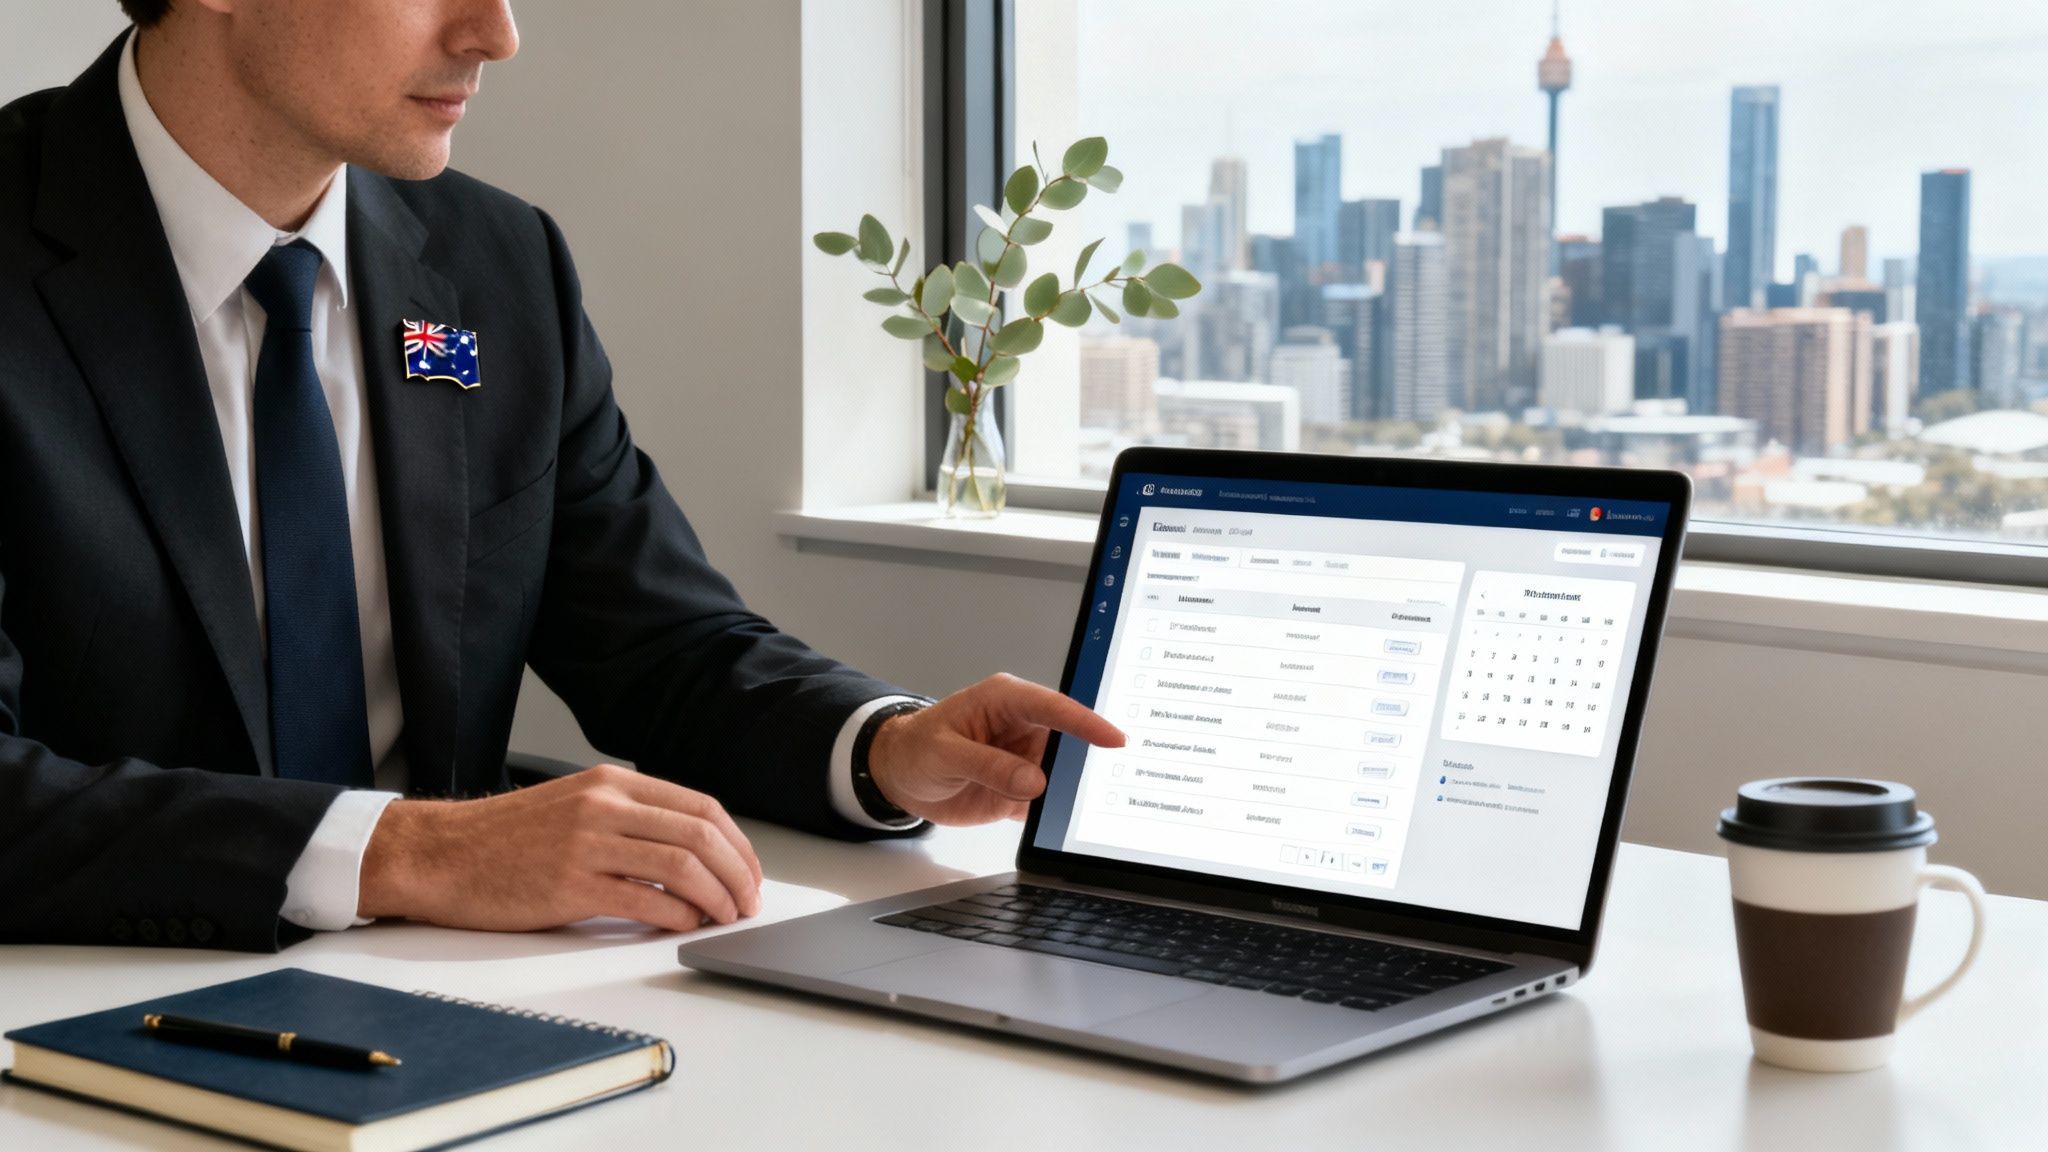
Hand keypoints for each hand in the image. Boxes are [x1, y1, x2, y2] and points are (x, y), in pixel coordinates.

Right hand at [357, 763, 762, 932]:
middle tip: (748, 901)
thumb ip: (630, 819)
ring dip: (716, 897)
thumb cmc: (506, 839)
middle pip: (701, 834)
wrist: (440, 854)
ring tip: (725, 917)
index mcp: (612, 783)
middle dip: (738, 873)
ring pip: (681, 865)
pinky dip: (676, 916)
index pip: (701, 807)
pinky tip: (683, 925)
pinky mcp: (569, 885)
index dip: (738, 844)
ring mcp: (586, 843)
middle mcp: (604, 805)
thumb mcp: (576, 807)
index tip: (750, 872)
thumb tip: (693, 854)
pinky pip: (644, 899)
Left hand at [867, 673, 1124, 824]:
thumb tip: (1034, 780)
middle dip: (1089, 758)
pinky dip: (1056, 814)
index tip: (1113, 738)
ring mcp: (1024, 760)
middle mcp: (1021, 727)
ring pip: (1062, 774)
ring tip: (1088, 807)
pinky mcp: (1020, 790)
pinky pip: (1048, 802)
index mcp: (1005, 701)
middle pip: (1068, 741)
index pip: (1052, 708)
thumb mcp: (945, 754)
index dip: (1085, 722)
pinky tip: (1063, 824)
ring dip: (1073, 790)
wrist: (899, 777)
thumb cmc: (916, 749)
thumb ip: (988, 765)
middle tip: (1114, 777)